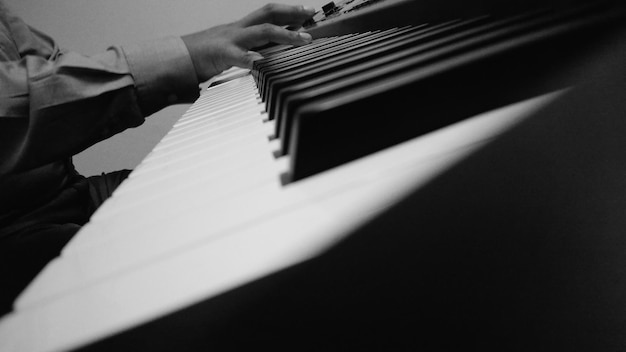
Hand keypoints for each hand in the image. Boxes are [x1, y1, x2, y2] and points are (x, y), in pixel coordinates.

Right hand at [181, 3, 315, 81]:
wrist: (176, 58)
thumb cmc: (204, 55)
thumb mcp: (231, 48)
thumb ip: (250, 48)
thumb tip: (271, 53)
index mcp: (240, 28)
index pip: (268, 14)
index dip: (289, 11)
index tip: (308, 12)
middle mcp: (238, 29)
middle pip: (268, 14)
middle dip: (292, 13)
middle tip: (311, 17)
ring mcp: (230, 40)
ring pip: (261, 31)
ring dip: (285, 35)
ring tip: (302, 40)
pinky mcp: (221, 55)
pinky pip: (239, 56)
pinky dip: (252, 59)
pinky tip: (263, 62)